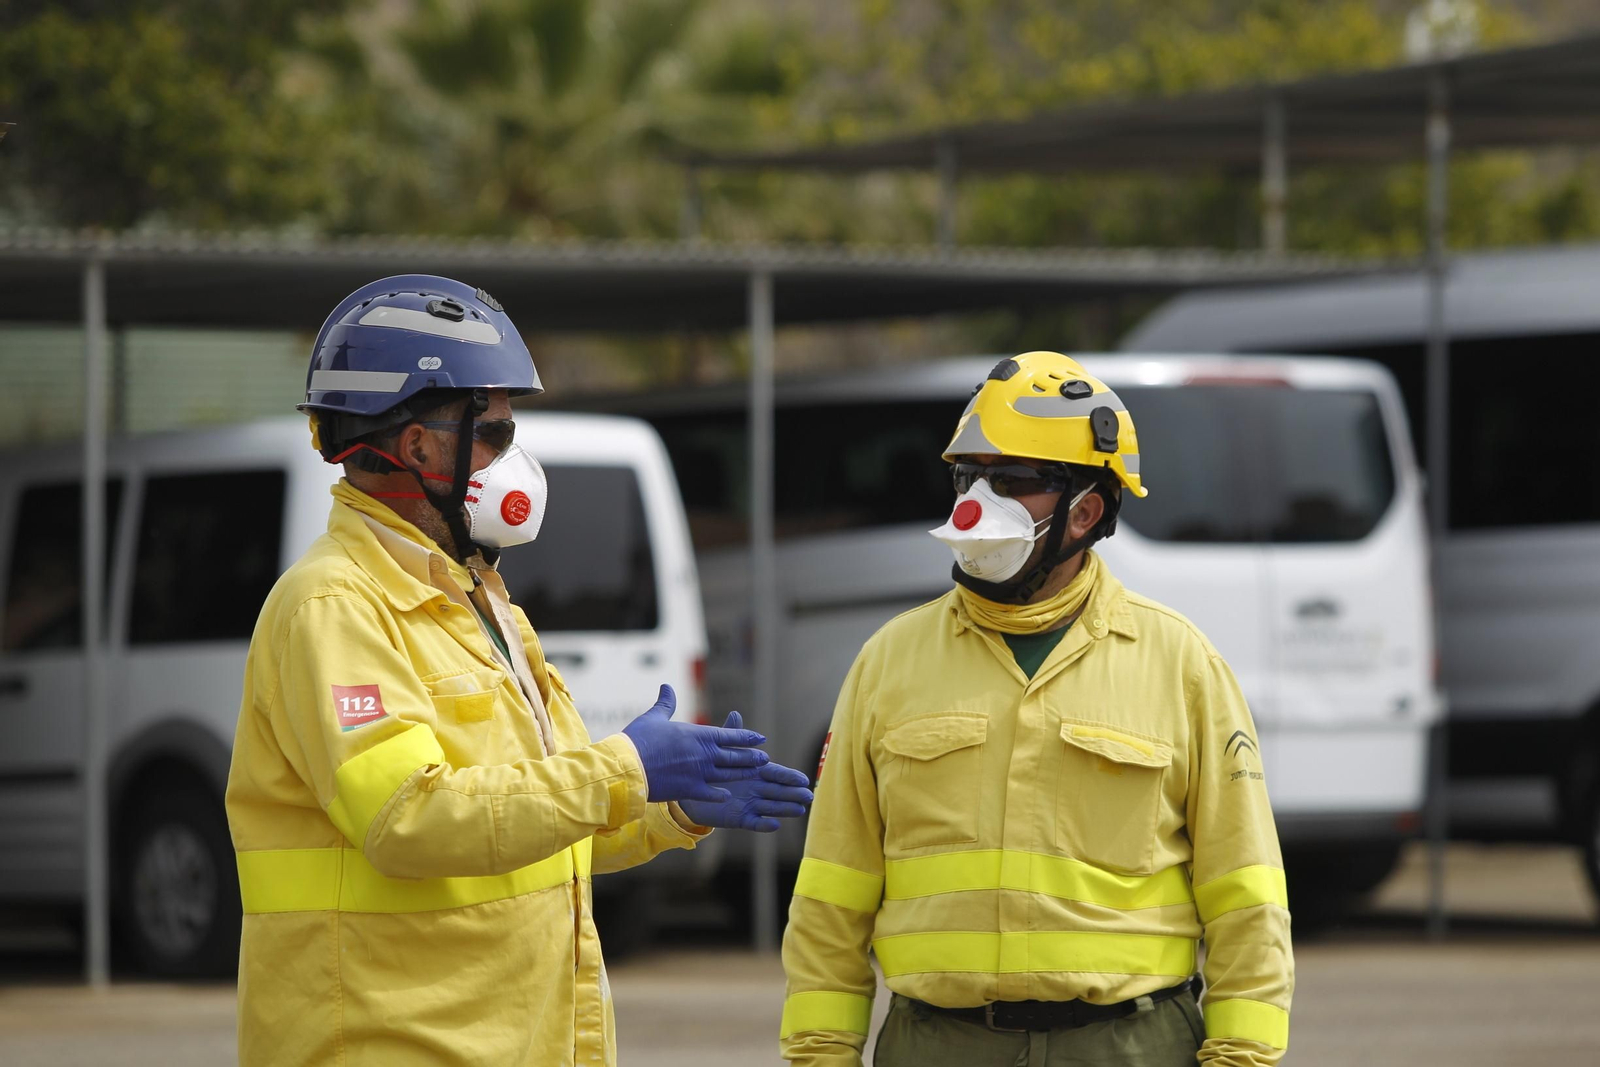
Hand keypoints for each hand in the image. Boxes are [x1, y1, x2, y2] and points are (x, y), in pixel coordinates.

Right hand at [620, 685, 769, 803]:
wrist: (627, 766)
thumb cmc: (639, 740)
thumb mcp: (654, 718)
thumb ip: (666, 704)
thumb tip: (666, 686)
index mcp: (698, 735)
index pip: (729, 735)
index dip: (746, 737)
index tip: (760, 738)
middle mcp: (703, 754)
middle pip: (733, 756)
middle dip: (750, 757)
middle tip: (764, 758)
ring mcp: (698, 774)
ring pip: (727, 774)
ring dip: (743, 774)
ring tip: (755, 774)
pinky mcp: (690, 790)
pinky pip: (711, 793)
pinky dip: (721, 794)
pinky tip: (728, 795)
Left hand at [679, 713, 814, 831]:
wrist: (694, 793)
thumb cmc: (713, 769)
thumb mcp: (722, 751)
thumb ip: (732, 737)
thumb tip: (735, 714)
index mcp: (756, 772)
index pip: (776, 774)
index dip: (790, 777)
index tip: (804, 779)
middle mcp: (757, 789)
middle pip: (779, 792)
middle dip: (794, 794)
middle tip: (809, 796)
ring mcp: (750, 805)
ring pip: (771, 808)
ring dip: (785, 809)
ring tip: (800, 810)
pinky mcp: (740, 819)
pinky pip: (754, 823)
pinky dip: (764, 825)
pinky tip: (774, 825)